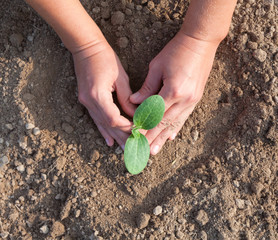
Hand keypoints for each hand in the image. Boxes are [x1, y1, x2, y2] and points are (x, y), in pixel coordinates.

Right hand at [73, 40, 135, 148]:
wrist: (86, 48)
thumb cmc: (105, 59)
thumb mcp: (120, 77)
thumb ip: (127, 98)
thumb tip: (135, 114)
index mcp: (98, 95)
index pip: (113, 118)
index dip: (126, 127)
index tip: (138, 131)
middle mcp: (89, 101)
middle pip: (107, 125)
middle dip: (122, 136)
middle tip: (134, 148)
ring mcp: (86, 102)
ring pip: (101, 124)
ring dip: (114, 136)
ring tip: (124, 148)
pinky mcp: (86, 101)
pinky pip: (95, 119)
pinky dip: (103, 130)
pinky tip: (109, 141)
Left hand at [130, 32, 218, 154]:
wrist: (201, 41)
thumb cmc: (176, 50)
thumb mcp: (157, 66)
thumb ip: (147, 87)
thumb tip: (135, 102)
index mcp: (173, 91)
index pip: (154, 114)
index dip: (144, 128)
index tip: (135, 138)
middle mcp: (184, 99)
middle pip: (164, 123)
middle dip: (152, 138)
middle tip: (143, 151)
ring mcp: (192, 100)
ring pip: (175, 123)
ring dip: (164, 137)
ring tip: (155, 150)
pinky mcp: (196, 98)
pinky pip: (184, 117)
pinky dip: (176, 127)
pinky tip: (171, 136)